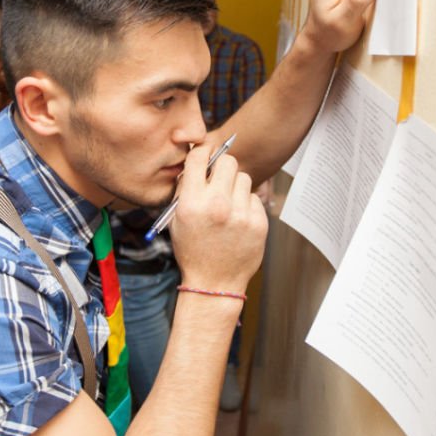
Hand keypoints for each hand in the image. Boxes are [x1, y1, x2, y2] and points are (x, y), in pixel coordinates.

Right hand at [168, 140, 267, 294]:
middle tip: (219, 179)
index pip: (199, 157)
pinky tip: (237, 220)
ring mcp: (240, 214)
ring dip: (235, 186)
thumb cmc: (193, 251)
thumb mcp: (177, 219)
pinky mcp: (258, 223)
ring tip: (228, 204)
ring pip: (243, 178)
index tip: (205, 155)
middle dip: (222, 167)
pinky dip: (246, 204)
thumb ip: (186, 190)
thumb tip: (198, 162)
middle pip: (228, 161)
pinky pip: (254, 198)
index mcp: (192, 203)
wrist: (214, 282)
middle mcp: (217, 205)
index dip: (202, 152)